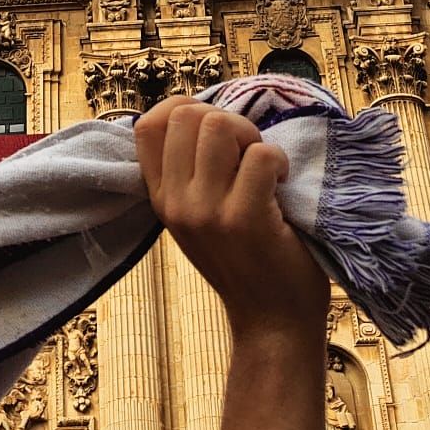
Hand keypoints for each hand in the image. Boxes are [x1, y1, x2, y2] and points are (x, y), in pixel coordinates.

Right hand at [135, 96, 328, 346]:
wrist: (271, 321)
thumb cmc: (243, 260)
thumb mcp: (197, 218)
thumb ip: (188, 174)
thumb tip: (201, 114)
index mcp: (161, 199)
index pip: (147, 125)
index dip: (184, 108)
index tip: (215, 130)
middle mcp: (176, 203)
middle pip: (187, 115)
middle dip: (227, 121)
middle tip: (247, 153)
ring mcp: (208, 212)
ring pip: (220, 125)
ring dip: (252, 137)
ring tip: (263, 167)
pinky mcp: (245, 219)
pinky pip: (260, 155)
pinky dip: (279, 160)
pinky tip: (282, 183)